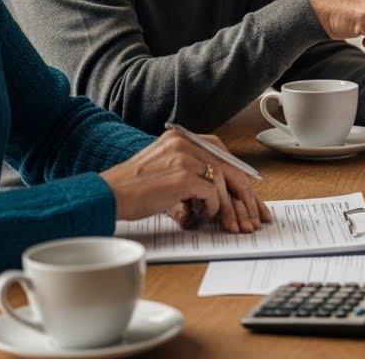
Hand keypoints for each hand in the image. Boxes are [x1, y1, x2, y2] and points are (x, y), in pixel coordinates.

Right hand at [101, 131, 271, 232]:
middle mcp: (185, 142)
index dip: (240, 178)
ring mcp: (184, 157)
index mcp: (181, 137)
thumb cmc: (133, 191)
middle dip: (246, 196)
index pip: (223, 155)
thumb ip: (192, 176)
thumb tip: (222, 198)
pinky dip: (211, 208)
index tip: (253, 198)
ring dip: (229, 208)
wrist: (107, 196)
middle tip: (256, 217)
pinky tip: (199, 216)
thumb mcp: (165, 173)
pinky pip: (212, 194)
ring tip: (232, 226)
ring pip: (224, 183)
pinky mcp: (183, 175)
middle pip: (229, 168)